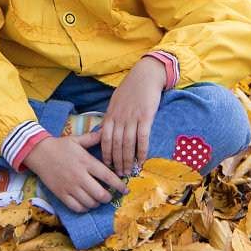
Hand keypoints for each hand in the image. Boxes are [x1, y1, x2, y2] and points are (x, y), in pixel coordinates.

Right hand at [23, 132, 127, 212]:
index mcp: (86, 162)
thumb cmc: (60, 146)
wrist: (38, 153)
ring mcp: (69, 186)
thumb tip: (107, 131)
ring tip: (98, 199)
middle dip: (108, 197)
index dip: (119, 185)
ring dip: (97, 203)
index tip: (125, 189)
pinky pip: (76, 207)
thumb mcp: (77, 139)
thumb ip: (94, 138)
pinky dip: (84, 208)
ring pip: (89, 202)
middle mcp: (79, 175)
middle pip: (100, 193)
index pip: (107, 176)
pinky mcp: (61, 193)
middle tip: (109, 196)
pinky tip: (86, 204)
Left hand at [101, 58, 164, 176]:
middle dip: (116, 161)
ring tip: (128, 171)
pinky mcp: (145, 117)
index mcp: (111, 115)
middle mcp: (119, 118)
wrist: (145, 75)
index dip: (105, 153)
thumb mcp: (115, 101)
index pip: (104, 138)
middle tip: (118, 174)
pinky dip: (141, 152)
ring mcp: (132, 118)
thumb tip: (106, 132)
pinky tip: (141, 161)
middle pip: (116, 144)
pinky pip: (142, 138)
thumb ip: (111, 117)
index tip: (106, 165)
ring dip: (127, 160)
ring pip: (127, 144)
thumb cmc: (130, 88)